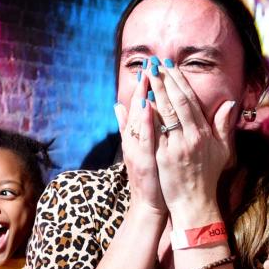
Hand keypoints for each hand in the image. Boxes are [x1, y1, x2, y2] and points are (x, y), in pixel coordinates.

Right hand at [114, 70, 165, 216]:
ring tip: (147, 79)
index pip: (140, 106)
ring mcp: (136, 150)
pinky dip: (144, 124)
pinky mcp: (142, 161)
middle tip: (150, 64)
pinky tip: (148, 109)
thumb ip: (128, 127)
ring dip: (142, 99)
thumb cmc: (149, 176)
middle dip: (144, 86)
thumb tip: (117, 105)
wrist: (150, 204)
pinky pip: (144, 139)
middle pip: (138, 109)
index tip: (151, 66)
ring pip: (138, 121)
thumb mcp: (138, 148)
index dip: (145, 86)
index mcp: (136, 135)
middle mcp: (134, 140)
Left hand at [145, 60, 236, 226]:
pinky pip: (155, 132)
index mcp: (204, 134)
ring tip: (147, 75)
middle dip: (165, 80)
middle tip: (155, 62)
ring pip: (164, 113)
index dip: (179, 82)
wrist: (195, 203)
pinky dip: (149, 115)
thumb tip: (229, 102)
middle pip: (176, 102)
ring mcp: (176, 147)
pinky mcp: (163, 157)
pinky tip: (142, 100)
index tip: (170, 66)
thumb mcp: (222, 150)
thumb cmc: (208, 177)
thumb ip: (223, 125)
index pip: (190, 101)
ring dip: (155, 91)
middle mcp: (191, 137)